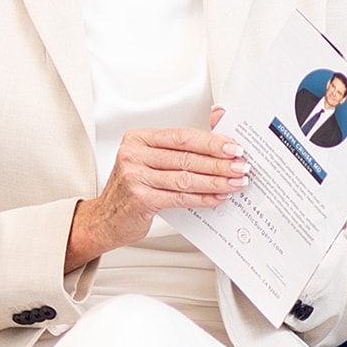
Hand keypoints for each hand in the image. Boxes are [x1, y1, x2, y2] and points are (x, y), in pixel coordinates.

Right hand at [65, 113, 248, 271]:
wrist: (104, 219)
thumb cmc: (130, 190)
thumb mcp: (149, 162)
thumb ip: (178, 148)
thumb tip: (216, 127)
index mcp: (138, 139)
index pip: (182, 136)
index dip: (211, 141)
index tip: (233, 146)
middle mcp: (134, 154)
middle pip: (186, 157)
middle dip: (219, 163)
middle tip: (241, 166)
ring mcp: (135, 176)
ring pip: (186, 177)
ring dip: (216, 181)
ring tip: (235, 183)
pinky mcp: (140, 199)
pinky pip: (180, 197)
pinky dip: (202, 198)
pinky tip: (216, 198)